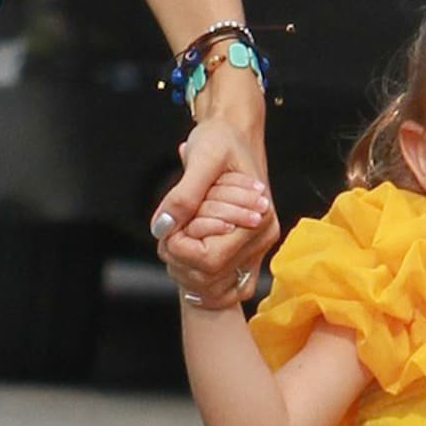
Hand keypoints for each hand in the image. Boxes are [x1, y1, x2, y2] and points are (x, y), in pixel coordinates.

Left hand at [151, 112, 279, 307]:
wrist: (234, 135)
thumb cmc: (221, 141)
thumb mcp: (201, 157)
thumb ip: (182, 195)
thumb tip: (163, 228)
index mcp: (258, 221)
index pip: (209, 260)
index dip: (179, 248)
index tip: (168, 224)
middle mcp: (262, 242)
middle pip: (210, 278)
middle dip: (179, 259)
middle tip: (169, 230)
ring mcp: (255, 252)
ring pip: (215, 289)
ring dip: (186, 270)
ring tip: (178, 238)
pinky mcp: (246, 255)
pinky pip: (226, 289)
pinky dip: (200, 279)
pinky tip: (187, 256)